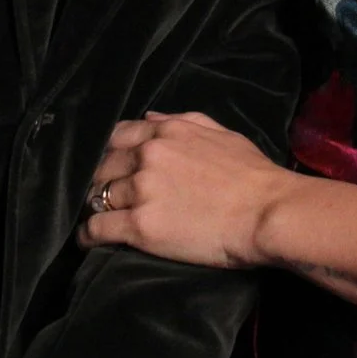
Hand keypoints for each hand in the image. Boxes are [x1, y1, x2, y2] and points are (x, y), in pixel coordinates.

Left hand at [77, 111, 292, 268]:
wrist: (268, 213)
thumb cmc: (254, 175)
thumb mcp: (222, 134)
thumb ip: (182, 122)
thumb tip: (150, 117)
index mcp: (165, 132)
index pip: (116, 136)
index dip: (110, 153)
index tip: (110, 166)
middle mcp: (147, 156)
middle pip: (102, 165)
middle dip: (100, 179)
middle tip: (103, 195)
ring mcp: (141, 190)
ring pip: (97, 195)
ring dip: (96, 206)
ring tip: (99, 218)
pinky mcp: (140, 226)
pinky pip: (97, 227)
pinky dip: (88, 234)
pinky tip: (88, 240)